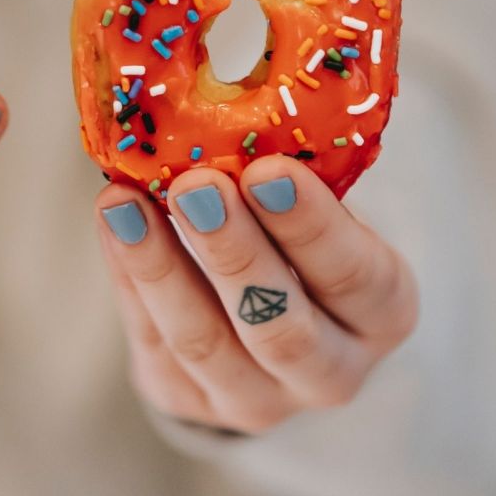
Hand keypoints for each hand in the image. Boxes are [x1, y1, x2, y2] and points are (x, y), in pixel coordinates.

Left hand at [95, 156, 417, 433]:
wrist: (261, 321)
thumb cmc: (296, 239)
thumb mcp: (317, 209)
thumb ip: (289, 176)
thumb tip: (231, 94)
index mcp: (381, 312)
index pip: (357, 277)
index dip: (312, 227)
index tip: (268, 169)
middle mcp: (330, 371)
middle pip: (281, 326)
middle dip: (234, 251)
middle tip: (195, 185)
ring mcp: (256, 399)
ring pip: (204, 341)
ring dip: (159, 266)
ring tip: (125, 201)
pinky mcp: (187, 402)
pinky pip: (151, 338)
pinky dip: (128, 274)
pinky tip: (113, 220)